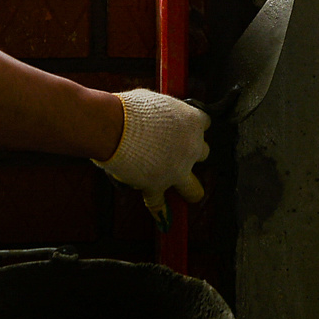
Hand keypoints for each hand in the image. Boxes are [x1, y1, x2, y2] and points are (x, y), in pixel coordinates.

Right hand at [93, 89, 208, 229]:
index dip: (192, 127)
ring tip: (186, 191)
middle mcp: (191, 147)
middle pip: (204, 154)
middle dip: (191, 154)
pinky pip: (160, 204)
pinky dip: (159, 210)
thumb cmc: (130, 109)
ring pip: (194, 189)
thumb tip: (158, 116)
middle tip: (176, 152)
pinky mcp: (157, 185)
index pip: (204, 124)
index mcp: (192, 121)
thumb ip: (163, 112)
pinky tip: (161, 217)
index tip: (184, 128)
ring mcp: (177, 169)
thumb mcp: (153, 101)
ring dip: (189, 188)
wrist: (113, 126)